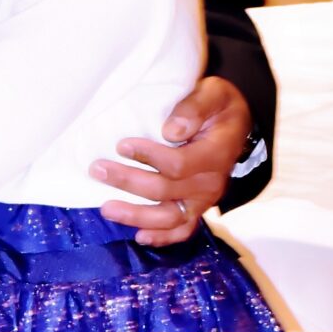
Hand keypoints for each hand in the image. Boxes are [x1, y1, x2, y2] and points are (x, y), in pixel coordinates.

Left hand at [91, 75, 253, 245]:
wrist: (234, 126)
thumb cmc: (218, 107)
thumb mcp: (213, 94)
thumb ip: (195, 107)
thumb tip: (171, 130)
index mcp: (216, 154)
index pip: (178, 164)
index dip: (148, 157)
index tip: (122, 145)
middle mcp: (211, 182)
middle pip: (165, 190)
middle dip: (128, 181)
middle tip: (98, 170)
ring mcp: (204, 200)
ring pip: (170, 217)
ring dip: (136, 215)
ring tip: (107, 209)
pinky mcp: (196, 208)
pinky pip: (182, 230)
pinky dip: (162, 237)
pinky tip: (139, 236)